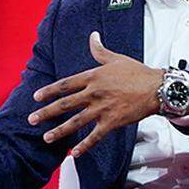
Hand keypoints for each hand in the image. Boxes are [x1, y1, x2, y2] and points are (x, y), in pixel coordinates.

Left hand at [29, 31, 162, 156]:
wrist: (157, 88)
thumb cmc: (137, 72)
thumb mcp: (116, 58)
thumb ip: (99, 50)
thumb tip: (92, 35)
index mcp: (93, 76)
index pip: (65, 85)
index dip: (49, 91)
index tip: (36, 97)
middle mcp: (94, 93)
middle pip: (65, 104)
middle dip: (46, 112)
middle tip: (32, 119)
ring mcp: (102, 109)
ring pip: (76, 122)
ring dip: (60, 131)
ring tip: (46, 138)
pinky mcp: (112, 122)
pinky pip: (95, 136)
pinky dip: (84, 145)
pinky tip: (74, 153)